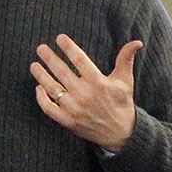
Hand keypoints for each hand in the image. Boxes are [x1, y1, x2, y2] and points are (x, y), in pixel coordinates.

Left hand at [31, 35, 140, 151]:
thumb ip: (126, 59)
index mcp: (98, 82)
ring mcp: (74, 109)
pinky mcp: (68, 121)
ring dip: (41, 75)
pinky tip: (38, 88)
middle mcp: (85, 94)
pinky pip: (49, 108)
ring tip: (34, 65)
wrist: (120, 133)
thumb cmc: (122, 103)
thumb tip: (137, 42)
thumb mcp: (126, 80)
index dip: (68, 47)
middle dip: (49, 58)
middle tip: (40, 48)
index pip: (79, 60)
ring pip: (52, 88)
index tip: (59, 38)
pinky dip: (41, 98)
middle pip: (62, 71)